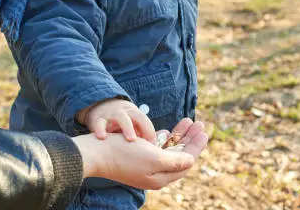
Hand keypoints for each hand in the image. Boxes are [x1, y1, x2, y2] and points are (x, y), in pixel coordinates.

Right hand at [72, 118, 208, 189]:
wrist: (94, 153)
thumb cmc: (124, 154)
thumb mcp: (154, 158)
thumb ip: (175, 161)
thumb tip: (191, 161)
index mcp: (160, 177)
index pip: (186, 161)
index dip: (196, 146)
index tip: (204, 131)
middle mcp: (154, 174)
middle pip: (179, 155)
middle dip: (190, 138)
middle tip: (200, 123)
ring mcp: (144, 166)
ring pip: (169, 150)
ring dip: (179, 135)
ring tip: (188, 121)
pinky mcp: (136, 158)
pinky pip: (156, 148)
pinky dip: (165, 138)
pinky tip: (169, 131)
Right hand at [77, 98, 155, 142]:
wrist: (102, 108)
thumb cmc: (123, 122)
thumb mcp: (134, 124)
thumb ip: (146, 132)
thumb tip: (163, 139)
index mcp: (136, 115)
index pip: (147, 122)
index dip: (151, 133)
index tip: (153, 147)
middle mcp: (126, 113)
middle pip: (137, 116)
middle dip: (145, 128)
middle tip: (147, 142)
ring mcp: (113, 115)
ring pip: (120, 117)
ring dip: (127, 127)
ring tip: (130, 139)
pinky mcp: (99, 120)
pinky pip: (99, 123)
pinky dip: (101, 129)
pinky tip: (103, 137)